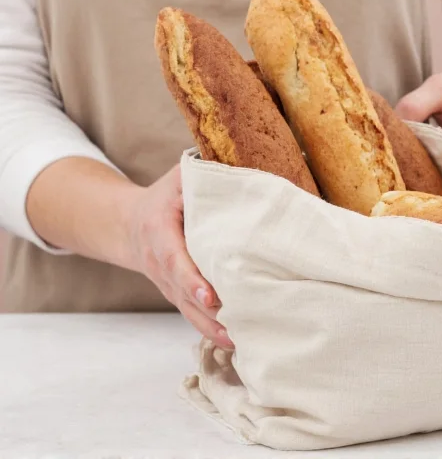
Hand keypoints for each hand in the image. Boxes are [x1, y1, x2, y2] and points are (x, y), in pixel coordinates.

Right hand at [126, 165, 232, 348]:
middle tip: (236, 327)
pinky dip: (210, 330)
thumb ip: (202, 173)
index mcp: (159, 233)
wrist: (129, 224)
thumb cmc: (164, 197)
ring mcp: (166, 284)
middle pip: (182, 294)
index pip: (175, 260)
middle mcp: (159, 264)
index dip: (191, 279)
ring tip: (240, 340)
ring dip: (212, 328)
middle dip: (208, 313)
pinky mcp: (176, 294)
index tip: (210, 296)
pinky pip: (191, 315)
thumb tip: (235, 170)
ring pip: (186, 310)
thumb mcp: (178, 178)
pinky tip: (235, 342)